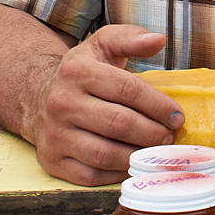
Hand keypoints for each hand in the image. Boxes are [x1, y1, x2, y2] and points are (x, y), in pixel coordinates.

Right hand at [30, 25, 183, 185]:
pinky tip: (132, 164)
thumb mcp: (103, 45)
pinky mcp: (52, 161)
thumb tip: (158, 40)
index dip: (158, 105)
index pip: (127, 90)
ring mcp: (54, 135)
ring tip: (155, 151)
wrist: (38, 97)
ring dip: (138, 155)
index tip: (177, 116)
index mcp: (77, 71)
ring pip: (105, 154)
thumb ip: (131, 38)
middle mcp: (61, 103)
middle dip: (153, 133)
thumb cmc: (82, 71)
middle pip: (119, 124)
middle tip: (170, 136)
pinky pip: (90, 176)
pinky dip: (116, 175)